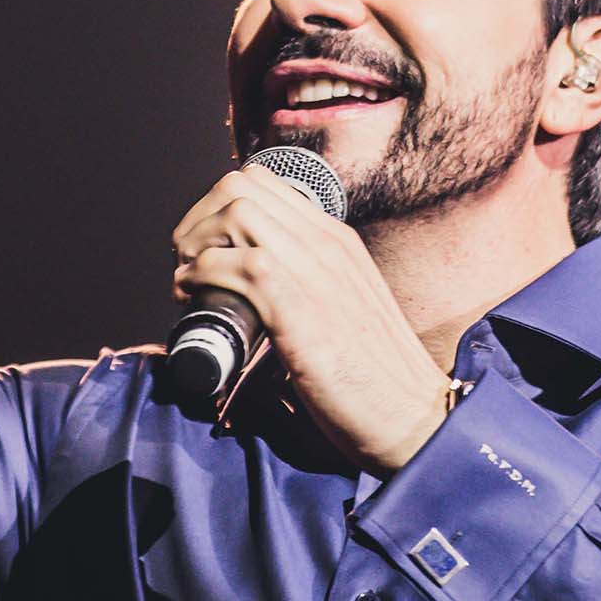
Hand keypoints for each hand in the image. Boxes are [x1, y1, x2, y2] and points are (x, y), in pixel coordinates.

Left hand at [172, 170, 455, 473]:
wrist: (414, 417)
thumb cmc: (376, 375)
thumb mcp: (346, 306)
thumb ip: (310, 283)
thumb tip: (254, 285)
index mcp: (337, 241)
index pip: (263, 182)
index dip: (215, 208)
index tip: (202, 248)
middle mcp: (327, 245)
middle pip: (240, 187)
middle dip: (197, 220)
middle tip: (187, 264)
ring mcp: (317, 273)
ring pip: (237, 214)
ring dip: (196, 245)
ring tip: (188, 284)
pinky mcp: (302, 312)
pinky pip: (240, 266)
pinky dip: (203, 277)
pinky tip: (195, 301)